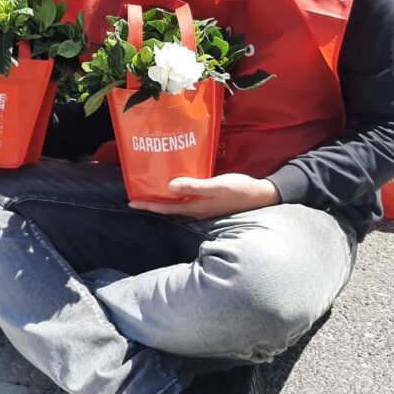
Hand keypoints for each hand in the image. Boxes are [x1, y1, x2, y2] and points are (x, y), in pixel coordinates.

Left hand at [129, 173, 280, 219]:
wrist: (262, 195)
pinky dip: (178, 192)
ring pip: (178, 204)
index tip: (131, 202)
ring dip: (164, 197)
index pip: (166, 208)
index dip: (148, 205)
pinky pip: (188, 198)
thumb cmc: (239, 190)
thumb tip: (170, 186)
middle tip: (136, 194)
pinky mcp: (210, 200)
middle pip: (169, 207)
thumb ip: (194, 186)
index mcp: (196, 208)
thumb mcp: (217, 186)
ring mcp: (204, 207)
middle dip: (152, 202)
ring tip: (151, 188)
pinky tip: (176, 184)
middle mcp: (197, 210)